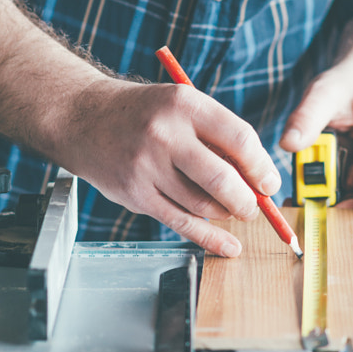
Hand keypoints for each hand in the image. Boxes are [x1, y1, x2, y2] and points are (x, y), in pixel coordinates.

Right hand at [0, 0, 279, 257]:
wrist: (82, 119)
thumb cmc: (141, 114)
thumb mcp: (180, 106)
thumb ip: (216, 137)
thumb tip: (257, 180)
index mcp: (184, 105)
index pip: (239, 139)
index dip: (261, 166)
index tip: (270, 183)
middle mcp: (165, 135)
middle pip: (223, 179)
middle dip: (247, 200)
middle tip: (254, 206)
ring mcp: (147, 167)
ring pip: (203, 205)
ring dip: (225, 215)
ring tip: (229, 211)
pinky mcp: (136, 195)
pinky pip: (181, 223)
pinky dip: (210, 239)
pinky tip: (229, 246)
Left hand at [280, 10, 352, 237]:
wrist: (351, 84)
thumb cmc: (345, 86)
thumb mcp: (325, 93)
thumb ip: (307, 117)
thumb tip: (289, 145)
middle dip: (344, 211)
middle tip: (319, 222)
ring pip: (349, 197)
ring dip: (327, 206)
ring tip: (301, 209)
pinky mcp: (346, 174)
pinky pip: (334, 191)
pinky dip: (317, 197)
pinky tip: (296, 198)